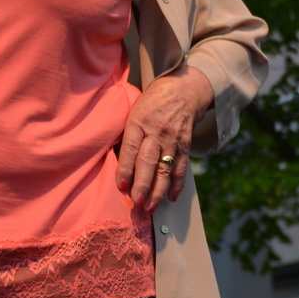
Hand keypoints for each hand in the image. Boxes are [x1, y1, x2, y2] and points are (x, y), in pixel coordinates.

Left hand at [117, 66, 212, 210]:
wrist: (183, 90)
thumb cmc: (151, 102)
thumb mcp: (133, 110)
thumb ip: (127, 133)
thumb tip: (113, 161)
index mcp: (139, 120)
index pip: (131, 147)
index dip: (126, 168)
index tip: (121, 187)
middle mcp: (157, 131)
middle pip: (149, 161)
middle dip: (143, 184)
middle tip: (136, 203)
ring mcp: (173, 139)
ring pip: (166, 168)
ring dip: (158, 190)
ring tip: (151, 207)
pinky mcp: (185, 144)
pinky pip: (181, 167)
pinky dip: (177, 184)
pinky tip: (172, 197)